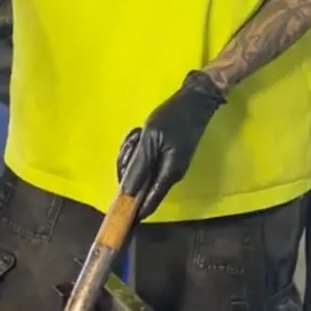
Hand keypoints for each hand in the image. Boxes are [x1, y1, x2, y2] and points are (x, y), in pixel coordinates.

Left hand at [117, 71, 225, 219]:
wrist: (194, 100)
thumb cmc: (173, 118)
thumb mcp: (150, 140)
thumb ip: (139, 166)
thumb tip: (127, 192)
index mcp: (168, 174)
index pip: (149, 203)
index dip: (132, 210)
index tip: (116, 210)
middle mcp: (170, 175)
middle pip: (140, 185)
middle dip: (129, 167)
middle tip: (132, 144)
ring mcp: (169, 166)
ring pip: (141, 171)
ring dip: (133, 154)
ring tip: (138, 134)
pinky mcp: (167, 156)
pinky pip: (147, 161)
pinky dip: (139, 150)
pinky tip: (141, 134)